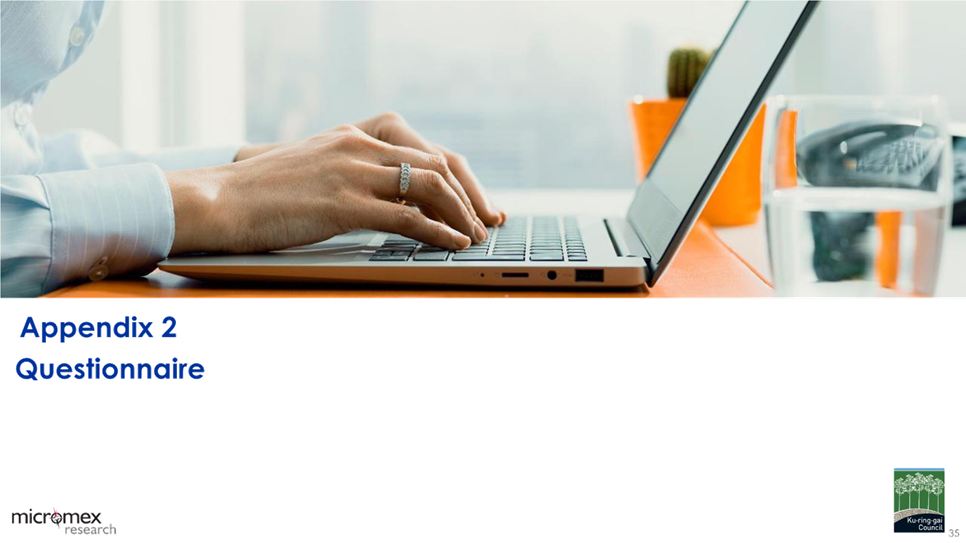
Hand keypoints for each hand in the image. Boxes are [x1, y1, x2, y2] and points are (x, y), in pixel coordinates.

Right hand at [233, 112, 506, 225]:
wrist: (216, 200)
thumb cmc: (258, 194)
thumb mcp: (310, 170)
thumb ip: (347, 174)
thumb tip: (382, 199)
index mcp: (351, 136)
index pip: (421, 150)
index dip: (455, 176)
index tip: (472, 200)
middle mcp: (357, 147)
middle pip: (435, 163)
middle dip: (468, 195)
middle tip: (485, 221)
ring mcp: (351, 173)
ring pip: (428, 186)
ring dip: (460, 213)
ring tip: (474, 236)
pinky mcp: (343, 204)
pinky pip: (407, 217)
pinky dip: (438, 232)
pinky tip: (452, 245)